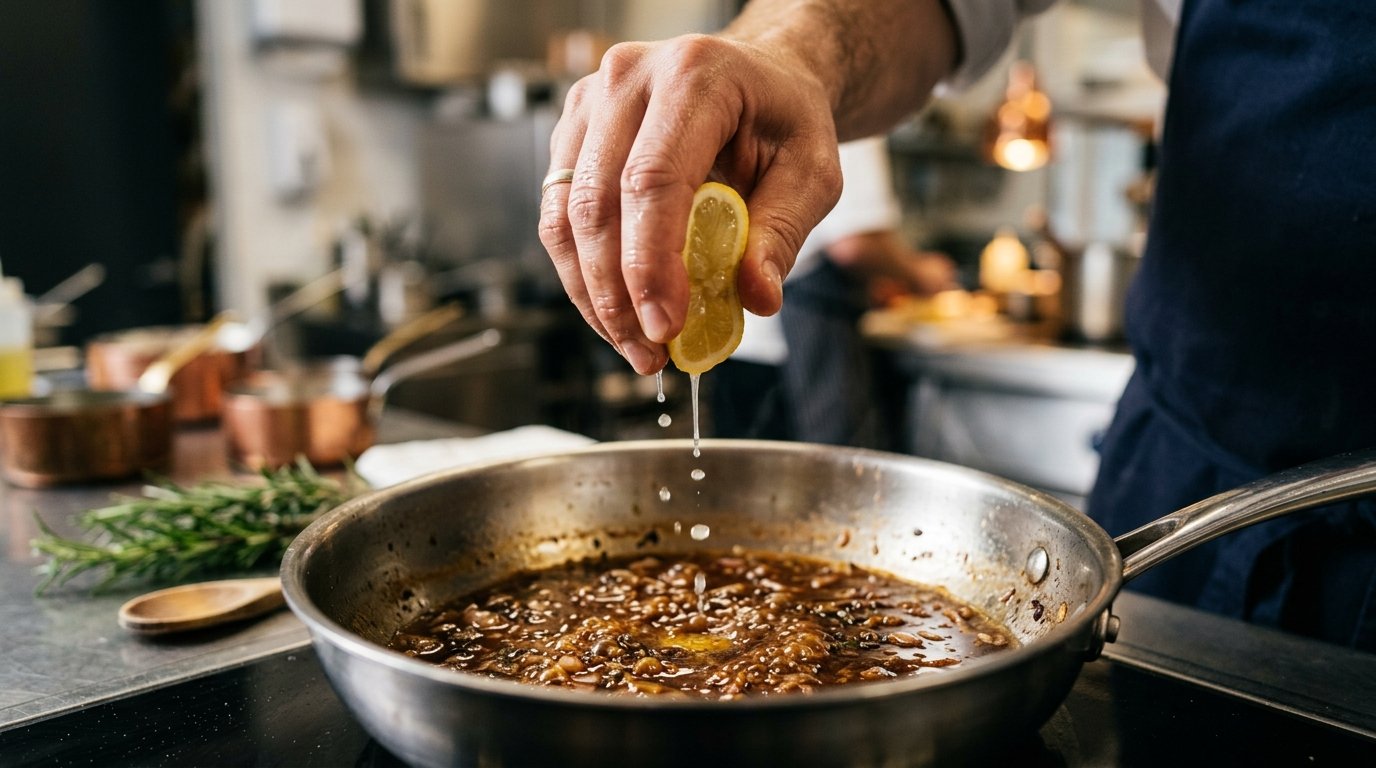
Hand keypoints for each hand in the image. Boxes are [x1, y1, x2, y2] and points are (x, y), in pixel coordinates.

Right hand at [538, 34, 842, 374]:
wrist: (757, 80)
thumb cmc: (784, 120)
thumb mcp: (812, 172)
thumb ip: (783, 232)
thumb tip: (757, 297)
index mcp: (694, 75)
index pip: (654, 179)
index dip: (651, 263)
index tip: (666, 326)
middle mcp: (629, 78)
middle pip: (597, 202)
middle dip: (617, 293)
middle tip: (652, 353)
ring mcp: (590, 102)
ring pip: (564, 215)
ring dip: (593, 294)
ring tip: (635, 345)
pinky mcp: (573, 133)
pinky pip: (558, 216)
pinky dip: (583, 275)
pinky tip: (618, 312)